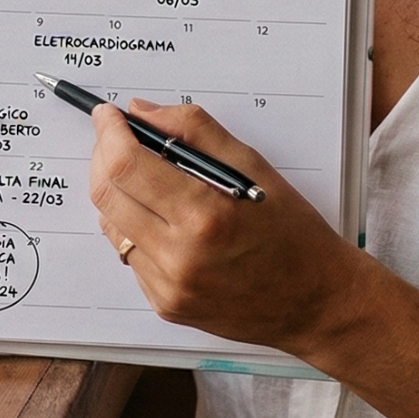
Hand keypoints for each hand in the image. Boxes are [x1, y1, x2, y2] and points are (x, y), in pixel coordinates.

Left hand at [87, 100, 369, 354]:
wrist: (315, 300)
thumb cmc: (292, 231)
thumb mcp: (253, 166)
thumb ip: (194, 131)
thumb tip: (142, 113)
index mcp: (205, 214)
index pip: (127, 165)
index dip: (109, 133)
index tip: (108, 115)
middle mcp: (180, 255)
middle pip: (106, 194)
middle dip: (104, 157)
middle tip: (117, 139)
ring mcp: (169, 286)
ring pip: (112, 226)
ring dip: (118, 194)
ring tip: (145, 179)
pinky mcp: (165, 304)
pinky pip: (129, 256)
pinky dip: (136, 229)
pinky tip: (164, 220)